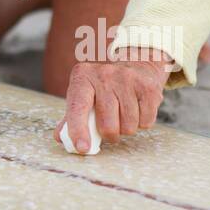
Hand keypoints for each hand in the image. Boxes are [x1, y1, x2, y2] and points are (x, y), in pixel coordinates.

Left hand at [54, 47, 171, 152]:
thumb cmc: (104, 85)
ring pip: (128, 127)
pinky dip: (142, 122)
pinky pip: (145, 122)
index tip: (82, 147)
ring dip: (126, 128)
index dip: (79, 129)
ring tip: (124, 112)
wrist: (136, 61)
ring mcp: (128, 79)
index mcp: (83, 76)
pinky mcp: (148, 87)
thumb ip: (72, 116)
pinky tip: (137, 107)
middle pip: (108, 125)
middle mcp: (104, 75)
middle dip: (109, 134)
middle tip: (110, 124)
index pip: (78, 107)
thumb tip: (61, 138)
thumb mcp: (84, 92)